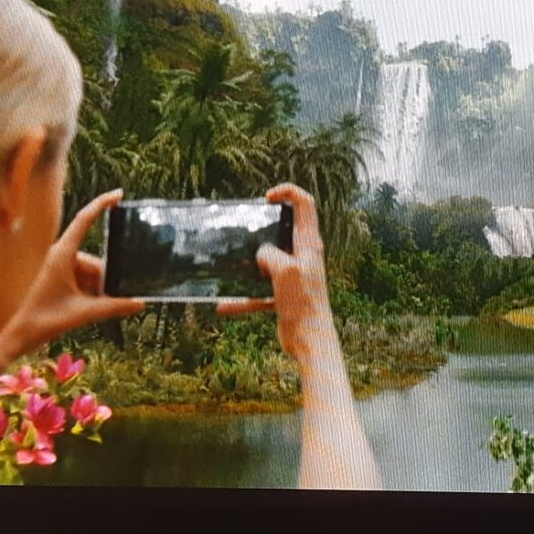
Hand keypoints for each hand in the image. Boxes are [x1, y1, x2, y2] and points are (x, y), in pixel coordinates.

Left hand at [0, 190, 144, 358]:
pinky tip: (91, 309)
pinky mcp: (59, 278)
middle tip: (107, 304)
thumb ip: (115, 306)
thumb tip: (141, 302)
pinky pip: (85, 280)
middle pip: (97, 261)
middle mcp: (61, 256)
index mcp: (63, 254)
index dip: (101, 204)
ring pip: (93, 273)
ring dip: (98, 291)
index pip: (84, 220)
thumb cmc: (44, 320)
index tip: (119, 194)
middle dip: (107, 282)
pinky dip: (92, 294)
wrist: (20, 335)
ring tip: (93, 311)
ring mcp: (60, 267)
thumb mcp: (84, 313)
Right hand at [216, 183, 337, 367]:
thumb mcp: (284, 270)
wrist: (310, 341)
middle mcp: (303, 256)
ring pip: (268, 260)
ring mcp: (293, 275)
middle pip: (284, 229)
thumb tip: (260, 254)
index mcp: (308, 244)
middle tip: (244, 226)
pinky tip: (223, 305)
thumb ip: (270, 254)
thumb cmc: (303, 303)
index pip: (304, 204)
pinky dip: (243, 298)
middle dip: (263, 226)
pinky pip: (258, 292)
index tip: (266, 198)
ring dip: (249, 262)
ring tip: (230, 260)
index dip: (287, 193)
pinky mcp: (284, 295)